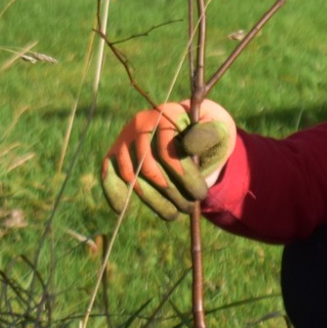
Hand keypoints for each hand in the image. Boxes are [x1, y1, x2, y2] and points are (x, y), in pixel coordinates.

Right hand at [100, 99, 237, 219]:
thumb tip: (188, 146)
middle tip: (190, 209)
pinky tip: (122, 209)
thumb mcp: (217, 130)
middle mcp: (142, 122)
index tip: (201, 195)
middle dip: (171, 194)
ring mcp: (127, 137)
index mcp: (167, 113)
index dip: (185, 178)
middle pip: (149, 168)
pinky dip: (113, 190)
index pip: (169, 152)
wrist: (191, 126)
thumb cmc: (207, 133)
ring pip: (132, 176)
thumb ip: (209, 135)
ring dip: (153, 200)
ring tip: (174, 214)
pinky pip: (109, 171)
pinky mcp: (116, 149)